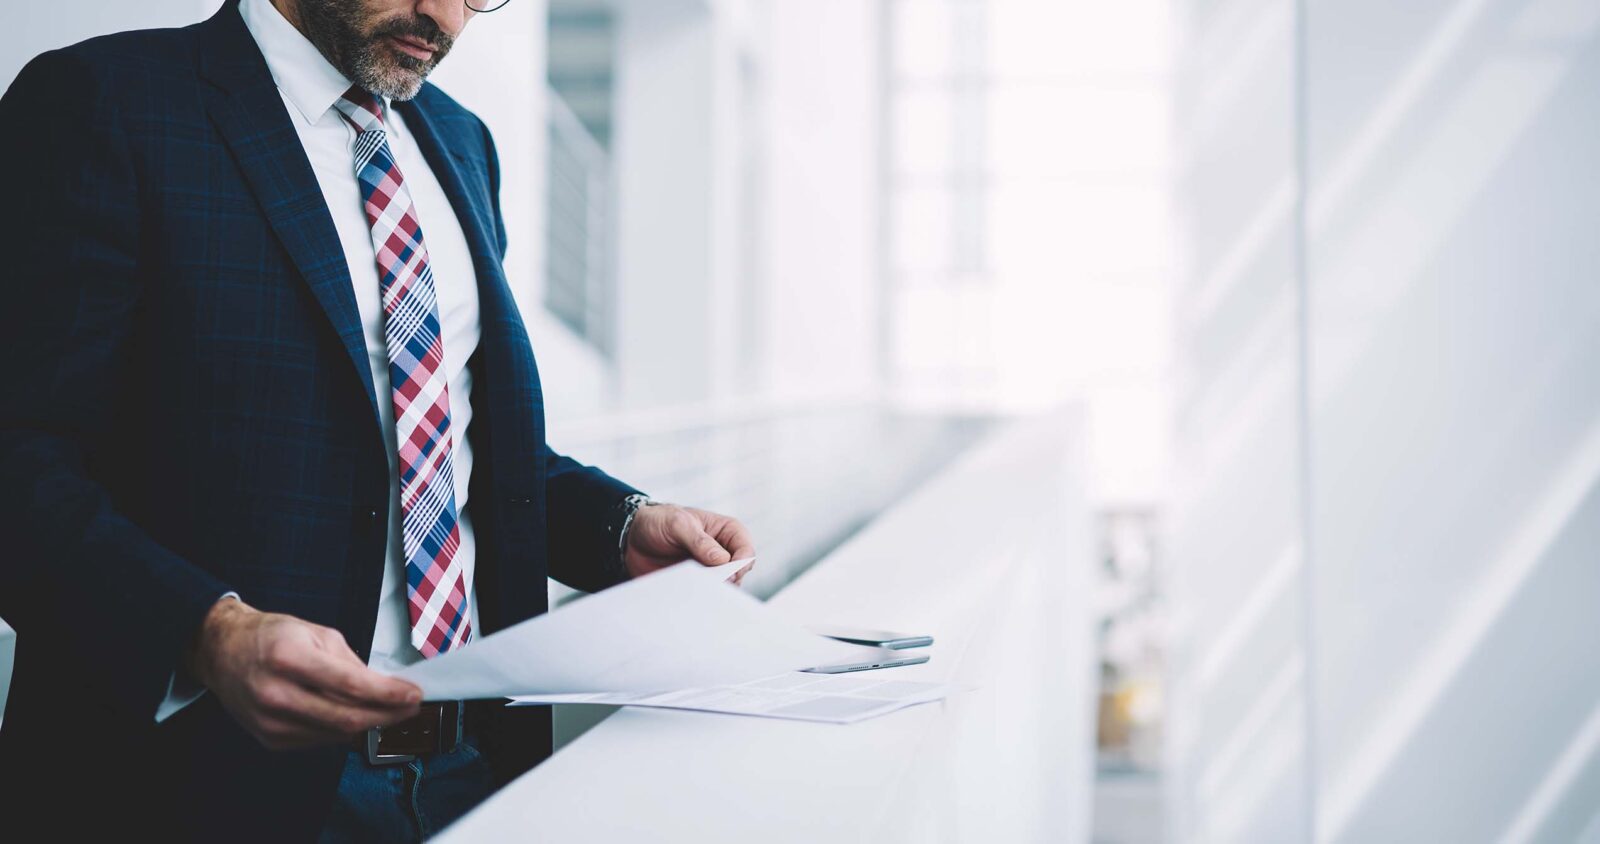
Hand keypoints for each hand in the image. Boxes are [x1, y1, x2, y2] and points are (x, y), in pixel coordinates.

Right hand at [186, 598, 423, 749]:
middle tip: (411, 708)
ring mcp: (271, 721)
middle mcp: (276, 693)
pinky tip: (357, 719)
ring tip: (391, 712)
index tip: (413, 694)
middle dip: (388, 715)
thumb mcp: (316, 633)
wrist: (223, 653)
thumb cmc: (271, 637)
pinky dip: (343, 731)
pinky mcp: (271, 739)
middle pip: (346, 717)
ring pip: (336, 734)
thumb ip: (351, 662)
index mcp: (289, 658)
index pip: (350, 684)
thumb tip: (384, 687)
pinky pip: (320, 741)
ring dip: (370, 725)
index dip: (388, 694)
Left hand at [623, 503, 756, 584]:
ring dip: (710, 592)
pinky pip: (704, 597)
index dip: (740, 565)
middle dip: (725, 582)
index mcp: (727, 532)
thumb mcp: (678, 524)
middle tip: (707, 585)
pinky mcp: (696, 585)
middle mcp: (723, 553)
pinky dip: (697, 599)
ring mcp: (710, 571)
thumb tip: (722, 560)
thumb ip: (699, 541)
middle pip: (737, 574)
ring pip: (722, 589)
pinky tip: (685, 597)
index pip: (746, 551)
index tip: (727, 573)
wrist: (632, 537)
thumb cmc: (659, 521)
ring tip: (692, 590)